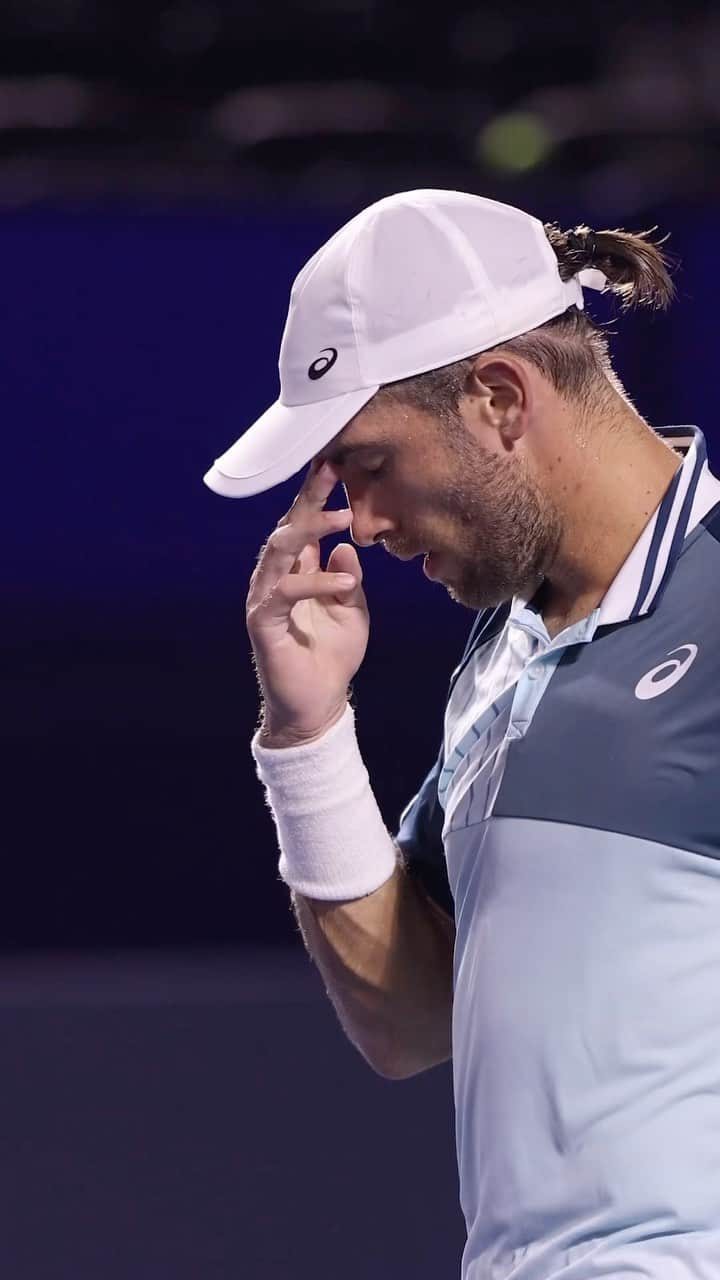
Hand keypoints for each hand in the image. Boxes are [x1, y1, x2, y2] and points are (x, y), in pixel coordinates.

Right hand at [246, 459, 369, 744]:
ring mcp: (265, 596)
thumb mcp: (353, 610)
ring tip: (345, 520)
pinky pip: (286, 590)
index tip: (336, 463)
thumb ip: (349, 577)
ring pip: (279, 549)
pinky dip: (316, 582)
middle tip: (334, 469)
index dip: (317, 494)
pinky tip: (345, 583)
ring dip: (311, 529)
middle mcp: (276, 578)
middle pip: (288, 526)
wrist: (317, 705)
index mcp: (298, 571)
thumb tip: (345, 545)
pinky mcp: (263, 620)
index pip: (304, 524)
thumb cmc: (332, 657)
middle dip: (309, 496)